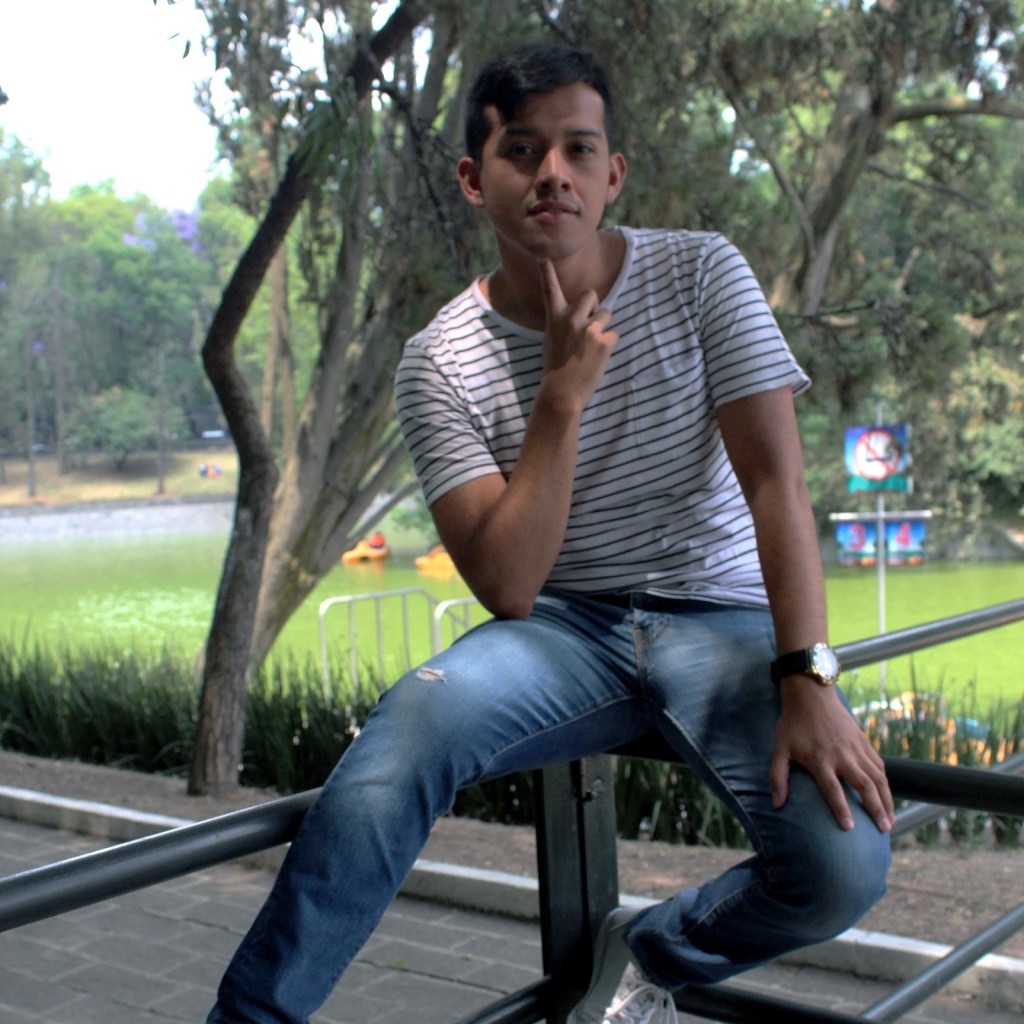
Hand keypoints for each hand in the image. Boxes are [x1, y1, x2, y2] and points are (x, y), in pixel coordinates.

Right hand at [538, 259, 617, 411]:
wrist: (562, 392)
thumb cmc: (555, 368)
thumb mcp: (552, 339)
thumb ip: (563, 322)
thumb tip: (580, 315)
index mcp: (555, 318)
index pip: (550, 289)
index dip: (547, 271)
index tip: (544, 255)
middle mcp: (571, 319)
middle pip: (592, 294)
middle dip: (595, 306)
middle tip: (590, 325)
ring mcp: (589, 329)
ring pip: (607, 314)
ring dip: (603, 326)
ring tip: (592, 346)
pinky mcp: (605, 341)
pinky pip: (615, 333)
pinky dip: (610, 344)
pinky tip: (599, 357)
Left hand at [770, 680, 894, 832]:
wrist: (811, 695)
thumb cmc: (793, 725)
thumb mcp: (780, 749)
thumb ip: (777, 777)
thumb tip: (776, 805)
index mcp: (820, 759)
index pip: (833, 789)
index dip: (841, 809)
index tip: (850, 828)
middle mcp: (842, 755)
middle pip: (864, 785)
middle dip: (876, 809)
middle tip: (884, 830)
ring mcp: (856, 749)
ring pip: (878, 778)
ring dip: (886, 800)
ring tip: (890, 821)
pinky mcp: (865, 742)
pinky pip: (879, 766)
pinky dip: (885, 783)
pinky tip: (887, 798)